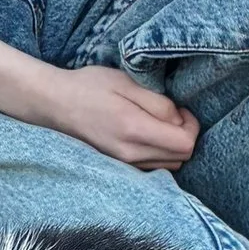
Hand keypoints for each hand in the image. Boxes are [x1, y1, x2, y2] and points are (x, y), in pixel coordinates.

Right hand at [45, 63, 199, 170]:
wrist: (55, 104)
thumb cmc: (90, 87)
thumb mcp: (127, 83)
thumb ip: (158, 103)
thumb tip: (178, 119)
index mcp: (134, 130)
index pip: (185, 144)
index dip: (192, 126)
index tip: (182, 110)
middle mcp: (131, 154)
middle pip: (181, 157)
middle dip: (185, 136)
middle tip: (172, 114)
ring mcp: (124, 164)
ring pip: (170, 164)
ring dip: (173, 146)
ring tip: (157, 123)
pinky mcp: (119, 166)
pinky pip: (153, 166)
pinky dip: (160, 153)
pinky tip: (147, 134)